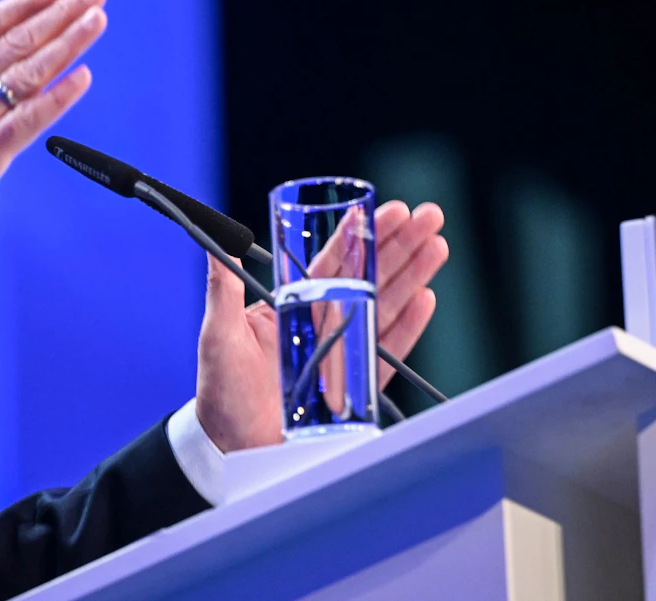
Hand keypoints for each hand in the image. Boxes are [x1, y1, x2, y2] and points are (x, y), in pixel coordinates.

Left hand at [193, 201, 447, 452]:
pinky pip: (388, 351)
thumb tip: (219, 240)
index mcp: (292, 303)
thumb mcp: (218, 333)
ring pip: (385, 305)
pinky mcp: (355, 384)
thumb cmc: (220, 388)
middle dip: (400, 244)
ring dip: (413, 275)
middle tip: (430, 216)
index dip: (362, 234)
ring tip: (437, 246)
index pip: (334, 259)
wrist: (232, 444)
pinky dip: (408, 327)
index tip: (388, 210)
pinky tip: (425, 299)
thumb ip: (222, 288)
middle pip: (369, 274)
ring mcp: (342, 351)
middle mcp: (322, 321)